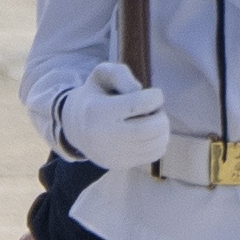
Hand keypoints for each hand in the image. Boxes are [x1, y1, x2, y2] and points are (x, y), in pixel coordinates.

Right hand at [55, 60, 172, 174]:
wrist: (76, 126)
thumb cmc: (97, 95)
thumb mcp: (103, 75)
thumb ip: (121, 75)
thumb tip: (138, 91)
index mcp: (97, 110)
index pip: (137, 104)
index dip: (155, 97)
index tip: (154, 95)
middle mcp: (101, 135)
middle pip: (147, 129)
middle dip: (162, 118)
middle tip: (157, 111)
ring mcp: (109, 153)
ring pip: (152, 145)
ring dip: (163, 131)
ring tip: (154, 121)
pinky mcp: (118, 164)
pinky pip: (151, 156)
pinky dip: (159, 143)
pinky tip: (151, 134)